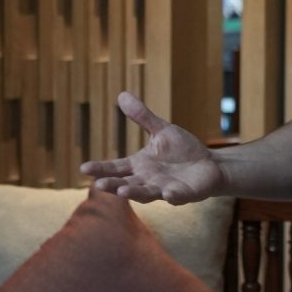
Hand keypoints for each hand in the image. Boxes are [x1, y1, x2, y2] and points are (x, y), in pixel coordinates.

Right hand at [79, 91, 223, 204]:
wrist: (208, 164)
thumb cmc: (181, 150)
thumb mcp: (161, 130)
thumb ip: (142, 117)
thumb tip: (122, 95)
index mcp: (139, 165)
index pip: (116, 168)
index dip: (101, 169)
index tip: (84, 168)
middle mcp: (147, 180)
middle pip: (126, 184)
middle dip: (113, 185)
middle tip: (98, 184)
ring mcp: (164, 188)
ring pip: (146, 193)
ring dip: (135, 193)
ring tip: (123, 191)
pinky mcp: (183, 193)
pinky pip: (177, 196)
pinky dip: (172, 196)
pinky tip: (168, 194)